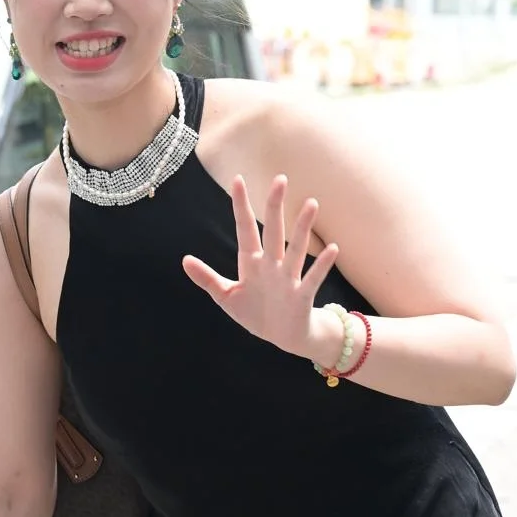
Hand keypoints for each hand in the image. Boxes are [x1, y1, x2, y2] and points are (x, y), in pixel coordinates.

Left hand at [182, 175, 341, 360]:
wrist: (283, 337)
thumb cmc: (256, 313)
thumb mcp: (227, 297)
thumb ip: (207, 278)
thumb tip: (184, 259)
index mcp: (252, 263)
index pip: (246, 228)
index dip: (241, 206)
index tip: (238, 180)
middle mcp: (272, 265)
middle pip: (274, 231)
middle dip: (275, 206)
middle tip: (280, 179)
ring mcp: (288, 279)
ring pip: (296, 249)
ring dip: (303, 228)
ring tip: (311, 203)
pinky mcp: (301, 296)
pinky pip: (312, 278)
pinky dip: (321, 265)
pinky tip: (332, 248)